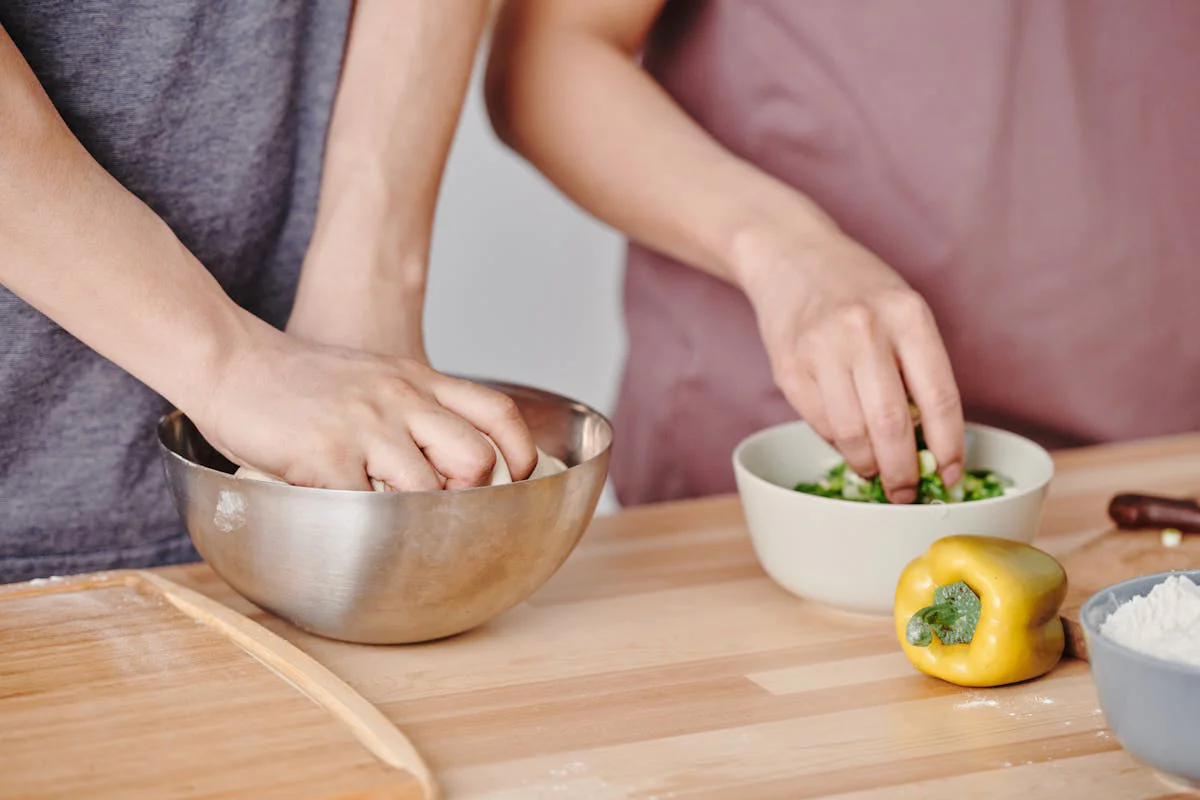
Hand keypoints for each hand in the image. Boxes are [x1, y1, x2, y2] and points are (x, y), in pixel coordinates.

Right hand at [192, 327, 537, 490]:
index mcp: (418, 381)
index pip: (497, 413)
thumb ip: (414, 408)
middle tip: (444, 512)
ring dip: (415, 519)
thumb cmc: (301, 380)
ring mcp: (365, 427)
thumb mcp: (374, 376)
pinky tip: (349, 524)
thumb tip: (450, 462)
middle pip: (475, 461)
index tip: (517, 483)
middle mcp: (401, 400)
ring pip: (426, 491)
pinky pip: (364, 508)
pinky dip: (364, 528)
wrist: (232, 360)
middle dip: (469, 498)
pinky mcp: (326, 456)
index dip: (519, 455)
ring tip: (390, 522)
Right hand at [738, 230, 964, 502]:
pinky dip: (837, 444)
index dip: (950, 447)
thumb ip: (917, 369)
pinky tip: (846, 441)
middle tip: (907, 492)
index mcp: (907, 315)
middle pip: (892, 426)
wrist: (790, 256)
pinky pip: (819, 424)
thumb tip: (927, 444)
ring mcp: (821, 350)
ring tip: (876, 472)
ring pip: (851, 434)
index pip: (940, 398)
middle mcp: (863, 330)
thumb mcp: (902, 311)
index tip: (953, 475)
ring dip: (868, 465)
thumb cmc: (858, 290)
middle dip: (904, 472)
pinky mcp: (788, 368)